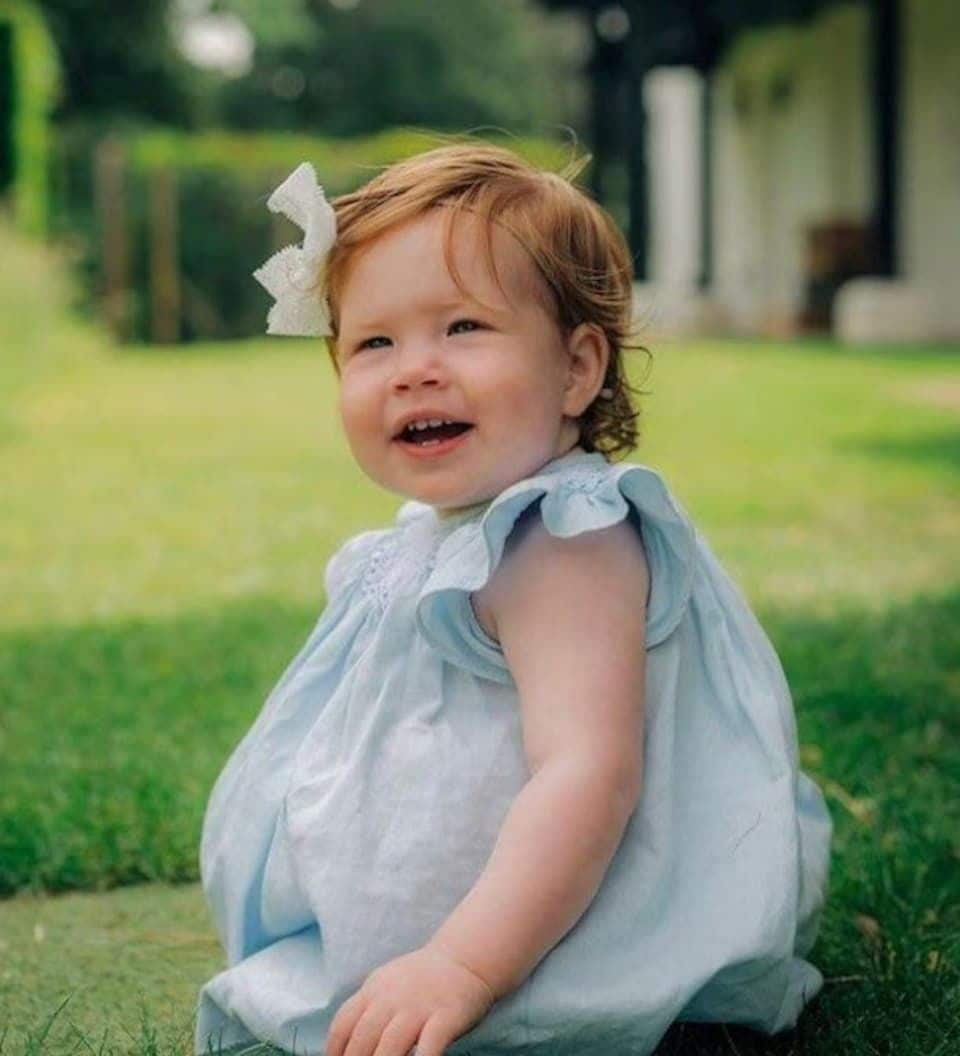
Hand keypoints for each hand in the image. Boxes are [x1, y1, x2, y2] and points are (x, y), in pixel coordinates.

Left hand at [325, 943, 495, 1055]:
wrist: (464, 958)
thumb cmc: (421, 980)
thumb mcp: (386, 984)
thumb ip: (366, 1009)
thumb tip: (343, 1047)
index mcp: (373, 990)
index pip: (343, 1024)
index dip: (334, 1051)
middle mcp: (392, 998)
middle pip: (363, 1039)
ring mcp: (419, 1007)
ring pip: (391, 1046)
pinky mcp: (445, 1016)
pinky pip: (430, 1044)